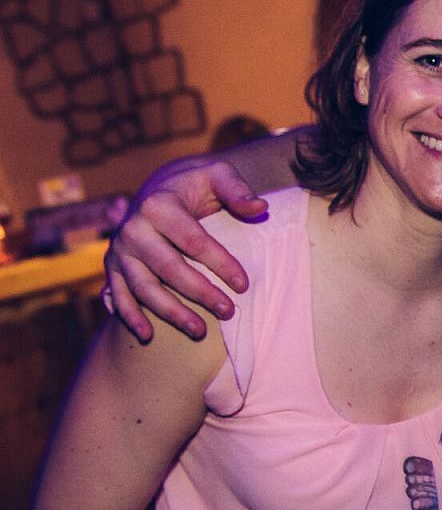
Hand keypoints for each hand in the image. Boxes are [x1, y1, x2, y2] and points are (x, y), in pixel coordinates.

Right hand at [104, 162, 266, 341]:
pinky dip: (129, 317)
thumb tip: (260, 209)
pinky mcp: (112, 267)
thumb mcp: (216, 174)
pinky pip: (118, 296)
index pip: (194, 241)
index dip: (220, 264)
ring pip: (143, 288)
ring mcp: (119, 251)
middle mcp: (132, 229)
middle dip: (199, 293)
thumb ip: (237, 190)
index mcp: (158, 205)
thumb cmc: (194, 184)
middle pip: (168, 268)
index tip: (244, 285)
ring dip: (170, 312)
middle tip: (229, 312)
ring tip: (200, 332)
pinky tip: (147, 335)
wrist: (157, 186)